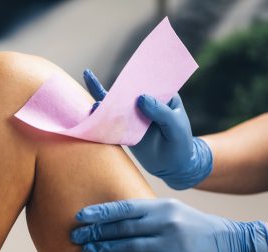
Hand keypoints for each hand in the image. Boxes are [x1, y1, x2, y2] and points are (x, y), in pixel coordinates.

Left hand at [71, 198, 267, 251]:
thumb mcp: (172, 209)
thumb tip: (119, 214)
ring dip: (106, 249)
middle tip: (76, 237)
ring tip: (87, 251)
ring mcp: (171, 244)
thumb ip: (148, 211)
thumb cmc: (195, 224)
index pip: (124, 208)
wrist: (230, 242)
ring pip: (131, 247)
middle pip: (123, 228)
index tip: (81, 216)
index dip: (101, 213)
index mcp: (162, 206)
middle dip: (97, 232)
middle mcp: (165, 222)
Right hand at [83, 69, 211, 189]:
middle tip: (89, 74)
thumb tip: (140, 98)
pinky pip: (114, 123)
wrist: (173, 167)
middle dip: (114, 84)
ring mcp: (136, 117)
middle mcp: (147, 105)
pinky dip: (102, 118)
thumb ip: (161, 113)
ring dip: (104, 98)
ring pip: (118, 106)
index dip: (136, 75)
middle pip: (129, 92)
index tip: (123, 69)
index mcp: (163, 98)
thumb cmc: (180, 144)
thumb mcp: (176, 127)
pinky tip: (92, 112)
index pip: (149, 83)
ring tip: (87, 85)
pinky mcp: (128, 131)